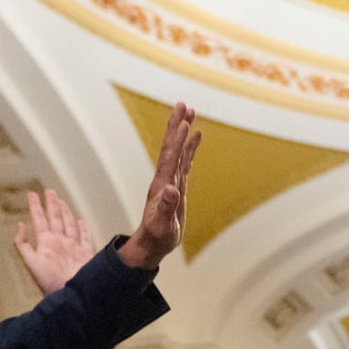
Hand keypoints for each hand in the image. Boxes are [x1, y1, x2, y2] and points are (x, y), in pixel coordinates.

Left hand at [15, 189, 94, 294]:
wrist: (71, 297)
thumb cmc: (50, 283)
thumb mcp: (31, 262)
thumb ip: (22, 244)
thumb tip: (20, 225)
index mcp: (47, 243)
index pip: (40, 220)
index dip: (36, 206)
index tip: (32, 194)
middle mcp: (60, 243)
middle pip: (56, 219)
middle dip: (52, 205)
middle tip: (49, 191)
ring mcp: (72, 248)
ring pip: (69, 225)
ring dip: (65, 213)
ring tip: (61, 201)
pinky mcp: (85, 254)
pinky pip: (84, 238)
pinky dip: (82, 229)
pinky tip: (79, 221)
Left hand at [117, 102, 199, 270]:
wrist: (152, 244)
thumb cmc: (157, 237)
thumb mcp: (162, 226)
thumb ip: (165, 208)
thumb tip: (170, 189)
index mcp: (162, 185)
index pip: (170, 157)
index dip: (177, 140)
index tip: (184, 122)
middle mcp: (165, 178)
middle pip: (171, 146)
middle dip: (176, 125)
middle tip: (183, 104)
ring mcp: (170, 180)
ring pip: (177, 150)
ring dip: (183, 131)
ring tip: (190, 112)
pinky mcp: (177, 185)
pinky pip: (184, 160)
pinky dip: (190, 146)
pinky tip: (196, 135)